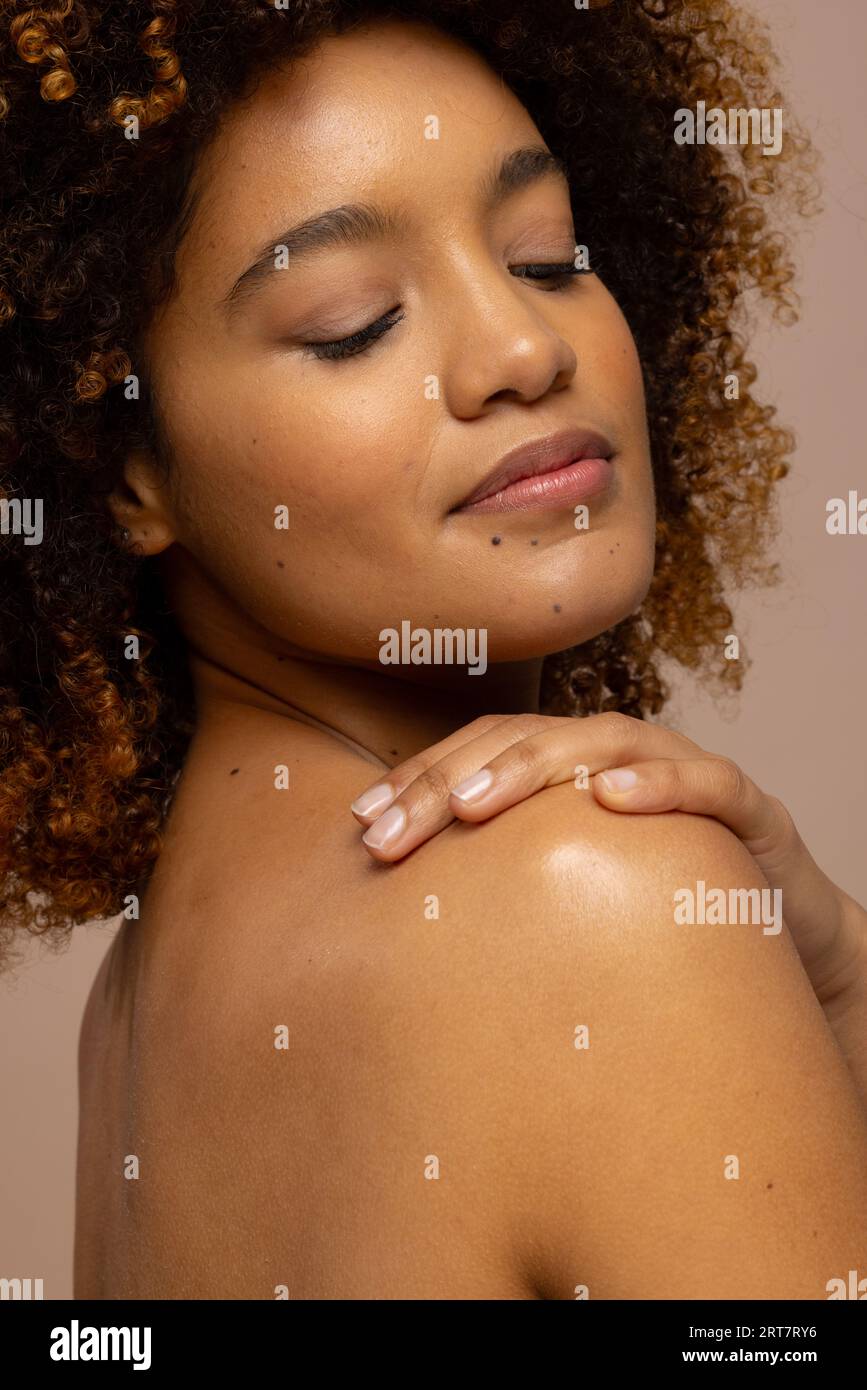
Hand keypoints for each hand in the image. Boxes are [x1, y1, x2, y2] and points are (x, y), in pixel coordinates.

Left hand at [350, 712, 866, 1010]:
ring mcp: (679, 769)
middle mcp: (615, 755)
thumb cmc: (656, 909)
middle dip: (446, 784)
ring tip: (472, 806)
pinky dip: (661, 782)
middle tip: (388, 836)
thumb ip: (501, 884)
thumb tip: (394, 919)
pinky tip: (612, 799)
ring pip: (598, 741)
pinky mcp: (745, 806)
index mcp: (565, 770)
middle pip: (519, 742)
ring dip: (530, 767)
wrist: (779, 934)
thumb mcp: (567, 895)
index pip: (478, 752)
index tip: (361, 823)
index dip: (418, 779)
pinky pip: (706, 782)